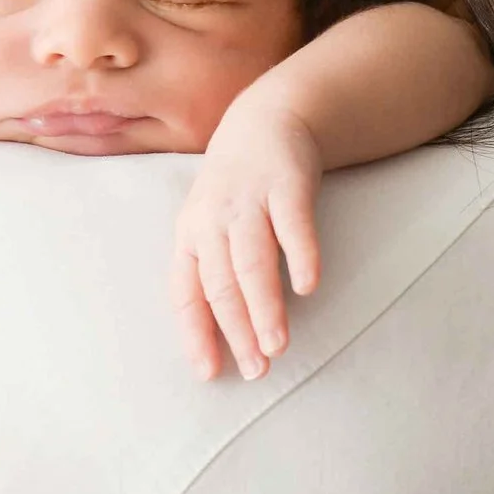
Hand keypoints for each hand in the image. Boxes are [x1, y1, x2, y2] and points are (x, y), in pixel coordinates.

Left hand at [170, 100, 323, 380]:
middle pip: (220, 283)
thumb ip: (214, 276)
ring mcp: (249, 201)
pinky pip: (292, 224)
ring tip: (277, 345)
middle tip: (257, 369)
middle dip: (237, 330)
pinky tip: (307, 286)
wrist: (266, 120)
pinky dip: (299, 255)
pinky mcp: (286, 184)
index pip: (186, 293)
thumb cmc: (236, 190)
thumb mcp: (210, 228)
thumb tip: (222, 341)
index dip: (196, 334)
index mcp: (191, 237)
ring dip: (264, 306)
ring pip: (251, 261)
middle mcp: (213, 220)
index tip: (211, 373)